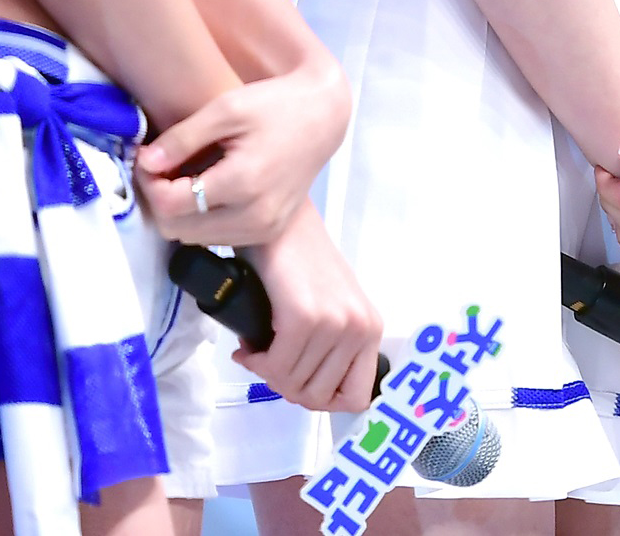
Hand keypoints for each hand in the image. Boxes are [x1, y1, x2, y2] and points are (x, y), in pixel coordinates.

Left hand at [136, 60, 351, 247]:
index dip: (149, 183)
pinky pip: (218, 239)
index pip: (170, 205)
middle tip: (161, 167)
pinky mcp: (269, 233)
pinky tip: (206, 188)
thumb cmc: (275, 104)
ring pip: (194, 240)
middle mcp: (254, 216)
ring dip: (179, 212)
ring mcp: (264, 229)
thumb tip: (146, 163)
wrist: (323, 116)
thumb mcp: (226, 108)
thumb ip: (183, 138)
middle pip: (177, 229)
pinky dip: (202, 219)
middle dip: (160, 198)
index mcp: (243, 183)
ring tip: (183, 175)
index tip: (148, 158)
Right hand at [233, 202, 381, 412]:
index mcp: (370, 327)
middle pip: (318, 397)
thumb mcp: (330, 307)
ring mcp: (334, 323)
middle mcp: (359, 327)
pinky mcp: (304, 317)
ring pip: (293, 385)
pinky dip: (256, 362)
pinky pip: (275, 367)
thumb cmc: (300, 259)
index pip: (355, 397)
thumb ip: (330, 348)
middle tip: (269, 362)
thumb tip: (303, 391)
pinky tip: (249, 344)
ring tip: (259, 348)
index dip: (321, 400)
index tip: (297, 382)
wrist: (281, 220)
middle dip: (286, 387)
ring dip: (268, 373)